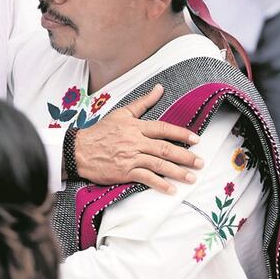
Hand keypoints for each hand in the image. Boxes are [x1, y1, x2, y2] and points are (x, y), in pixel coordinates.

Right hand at [74, 84, 203, 194]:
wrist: (79, 150)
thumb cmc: (100, 132)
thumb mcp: (121, 113)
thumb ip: (142, 103)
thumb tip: (159, 89)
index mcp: (135, 126)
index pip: (163, 129)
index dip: (181, 134)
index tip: (196, 140)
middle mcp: (135, 142)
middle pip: (165, 149)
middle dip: (185, 156)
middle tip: (200, 162)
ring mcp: (131, 158)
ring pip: (159, 164)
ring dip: (177, 172)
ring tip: (191, 178)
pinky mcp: (125, 172)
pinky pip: (146, 178)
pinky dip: (160, 184)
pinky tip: (171, 190)